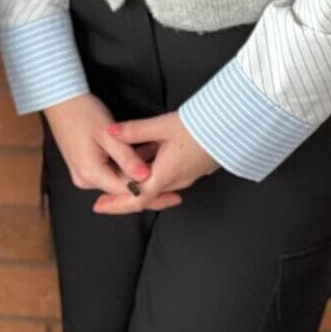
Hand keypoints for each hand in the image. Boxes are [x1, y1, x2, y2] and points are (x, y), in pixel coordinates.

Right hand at [44, 93, 181, 210]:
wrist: (59, 98)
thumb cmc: (82, 111)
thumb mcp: (108, 134)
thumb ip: (128, 158)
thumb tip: (146, 177)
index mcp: (91, 173)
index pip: (127, 191)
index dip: (151, 191)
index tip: (172, 192)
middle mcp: (85, 179)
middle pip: (122, 189)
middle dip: (146, 185)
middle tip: (172, 186)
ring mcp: (83, 173)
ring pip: (116, 180)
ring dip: (136, 173)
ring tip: (159, 165)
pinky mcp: (84, 165)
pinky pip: (109, 172)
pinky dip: (125, 167)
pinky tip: (141, 157)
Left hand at [93, 111, 218, 214]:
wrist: (231, 128)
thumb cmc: (199, 127)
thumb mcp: (162, 126)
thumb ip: (134, 130)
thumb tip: (110, 132)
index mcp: (166, 175)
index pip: (137, 198)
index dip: (116, 203)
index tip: (99, 205)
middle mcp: (176, 180)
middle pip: (145, 195)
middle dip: (122, 195)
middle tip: (103, 196)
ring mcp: (185, 175)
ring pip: (155, 183)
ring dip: (136, 181)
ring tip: (116, 173)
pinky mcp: (190, 166)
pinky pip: (165, 173)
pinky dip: (149, 169)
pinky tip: (141, 156)